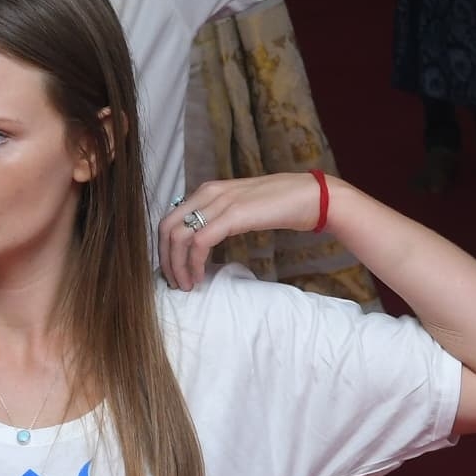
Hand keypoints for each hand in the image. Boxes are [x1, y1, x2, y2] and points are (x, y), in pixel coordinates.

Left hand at [156, 171, 331, 289]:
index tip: (173, 269)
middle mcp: (207, 193)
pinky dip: (194, 263)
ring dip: (177, 266)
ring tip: (187, 285)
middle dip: (165, 259)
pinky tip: (200, 277)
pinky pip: (200, 242)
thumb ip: (219, 218)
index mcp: (207, 190)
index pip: (170, 218)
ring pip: (178, 236)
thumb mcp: (240, 208)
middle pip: (166, 228)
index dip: (165, 247)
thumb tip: (202, 242)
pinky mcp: (233, 215)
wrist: (310, 196)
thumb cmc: (280, 204)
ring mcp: (219, 202)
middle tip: (175, 282)